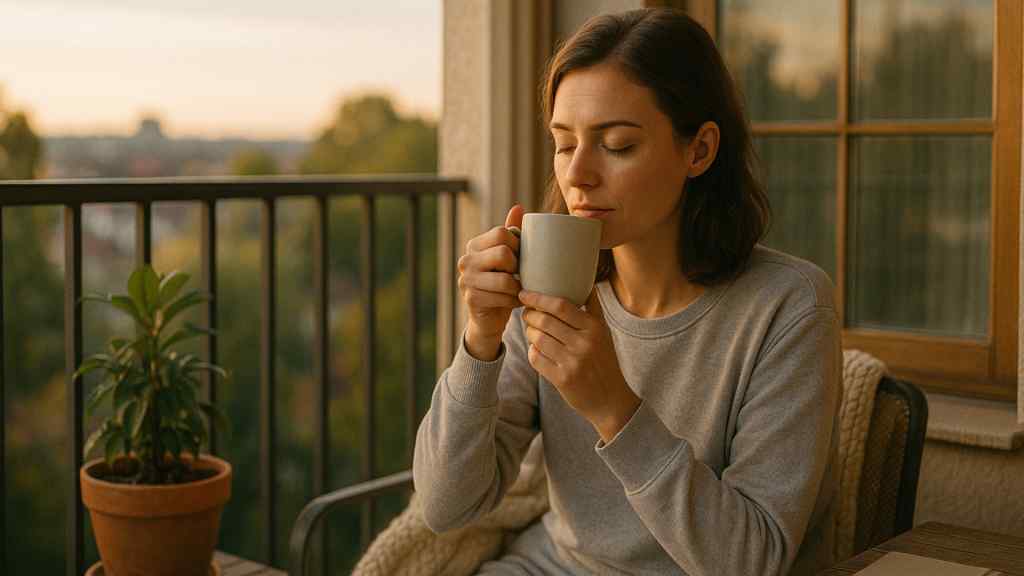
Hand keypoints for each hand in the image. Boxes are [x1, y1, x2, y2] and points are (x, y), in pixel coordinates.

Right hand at [459, 204, 524, 359]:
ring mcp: (465, 279)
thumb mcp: (509, 256)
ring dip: (518, 287)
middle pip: (503, 252)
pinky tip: (514, 302)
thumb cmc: (503, 282)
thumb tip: (518, 207)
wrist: (490, 316)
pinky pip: (502, 296)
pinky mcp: (471, 298)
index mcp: (475, 245)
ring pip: (504, 278)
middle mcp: (466, 260)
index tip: (521, 258)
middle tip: (520, 276)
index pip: (502, 233)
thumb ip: (512, 233)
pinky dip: (514, 301)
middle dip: (518, 267)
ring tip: (520, 290)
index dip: (518, 245)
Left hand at [519, 287, 640, 441]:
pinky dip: (532, 351)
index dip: (538, 298)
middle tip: (527, 313)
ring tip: (532, 331)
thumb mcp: (604, 333)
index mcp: (594, 328)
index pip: (560, 306)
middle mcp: (584, 344)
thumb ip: (593, 307)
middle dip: (529, 315)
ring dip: (529, 333)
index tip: (524, 294)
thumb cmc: (604, 361)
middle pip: (545, 321)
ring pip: (537, 339)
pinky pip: (536, 358)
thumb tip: (587, 280)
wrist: (610, 399)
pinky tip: (537, 349)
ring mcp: (573, 362)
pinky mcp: (562, 379)